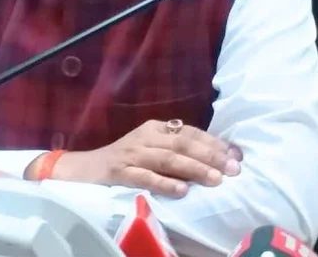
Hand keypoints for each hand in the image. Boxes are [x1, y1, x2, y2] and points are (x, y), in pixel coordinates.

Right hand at [45, 119, 242, 197]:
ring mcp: (130, 155)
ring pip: (167, 159)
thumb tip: (219, 158)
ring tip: (215, 180)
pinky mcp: (119, 172)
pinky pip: (144, 177)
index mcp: (154, 129)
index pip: (189, 132)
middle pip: (181, 144)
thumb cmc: (125, 161)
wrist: (85, 169)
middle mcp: (144, 138)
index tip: (235, 155)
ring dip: (193, 169)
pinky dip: (164, 183)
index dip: (213, 143)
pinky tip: (182, 191)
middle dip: (209, 156)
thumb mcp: (150, 148)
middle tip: (232, 169)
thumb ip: (177, 150)